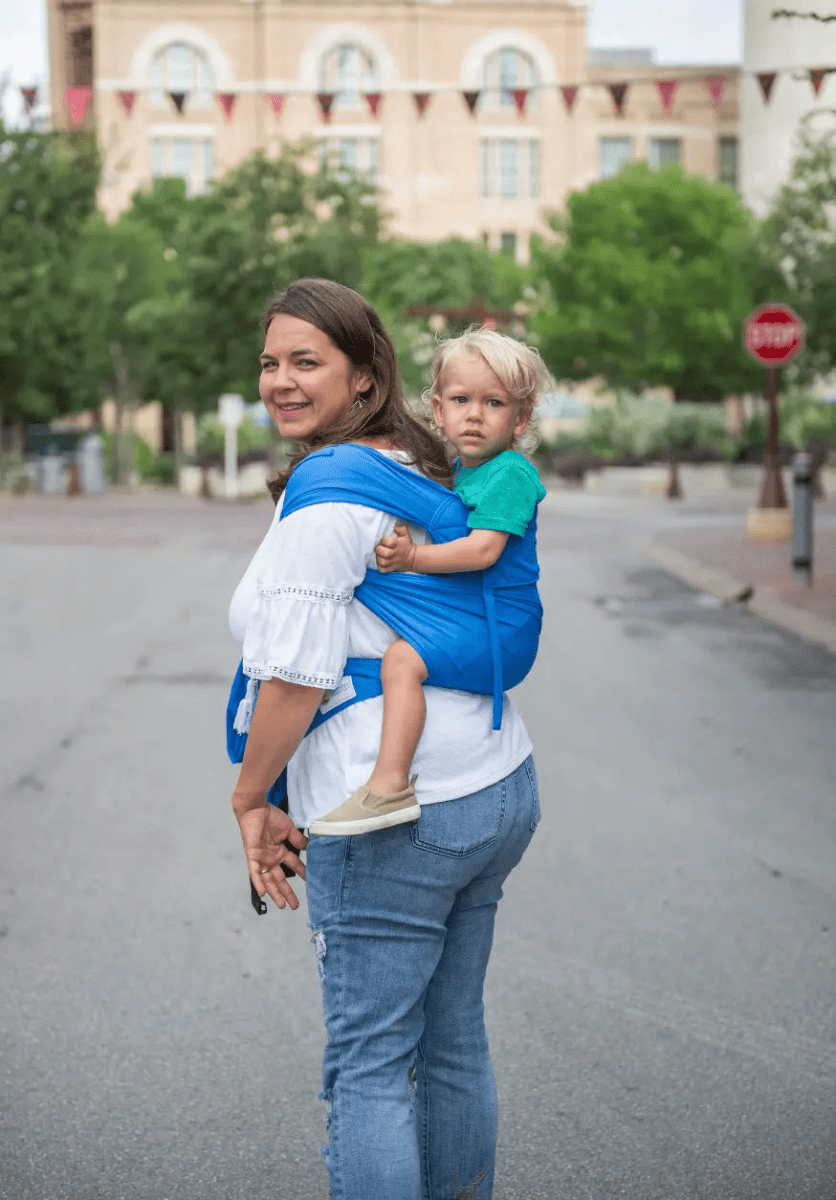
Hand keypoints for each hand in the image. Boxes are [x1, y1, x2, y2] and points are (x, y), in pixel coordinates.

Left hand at [234, 794, 308, 911]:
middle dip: (287, 892)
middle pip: (280, 879)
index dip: (301, 873)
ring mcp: (262, 858)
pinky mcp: (253, 856)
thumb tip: (309, 848)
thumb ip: (297, 840)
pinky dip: (259, 882)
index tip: (310, 882)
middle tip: (295, 905)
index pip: (293, 865)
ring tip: (283, 905)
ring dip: (275, 893)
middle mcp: (271, 857)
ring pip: (269, 880)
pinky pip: (255, 873)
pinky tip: (264, 893)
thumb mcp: (288, 829)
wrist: (256, 808)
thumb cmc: (271, 816)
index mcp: (280, 851)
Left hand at [375, 524, 416, 572]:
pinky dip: (379, 566)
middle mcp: (394, 554)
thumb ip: (401, 529)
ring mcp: (392, 562)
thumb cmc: (407, 545)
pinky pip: (382, 569)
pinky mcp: (391, 569)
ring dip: (378, 558)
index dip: (383, 541)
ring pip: (382, 562)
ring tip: (379, 555)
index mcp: (397, 544)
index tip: (384, 541)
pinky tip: (380, 562)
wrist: (413, 558)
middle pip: (384, 553)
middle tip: (380, 548)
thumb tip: (396, 527)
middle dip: (379, 549)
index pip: (387, 542)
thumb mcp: (406, 535)